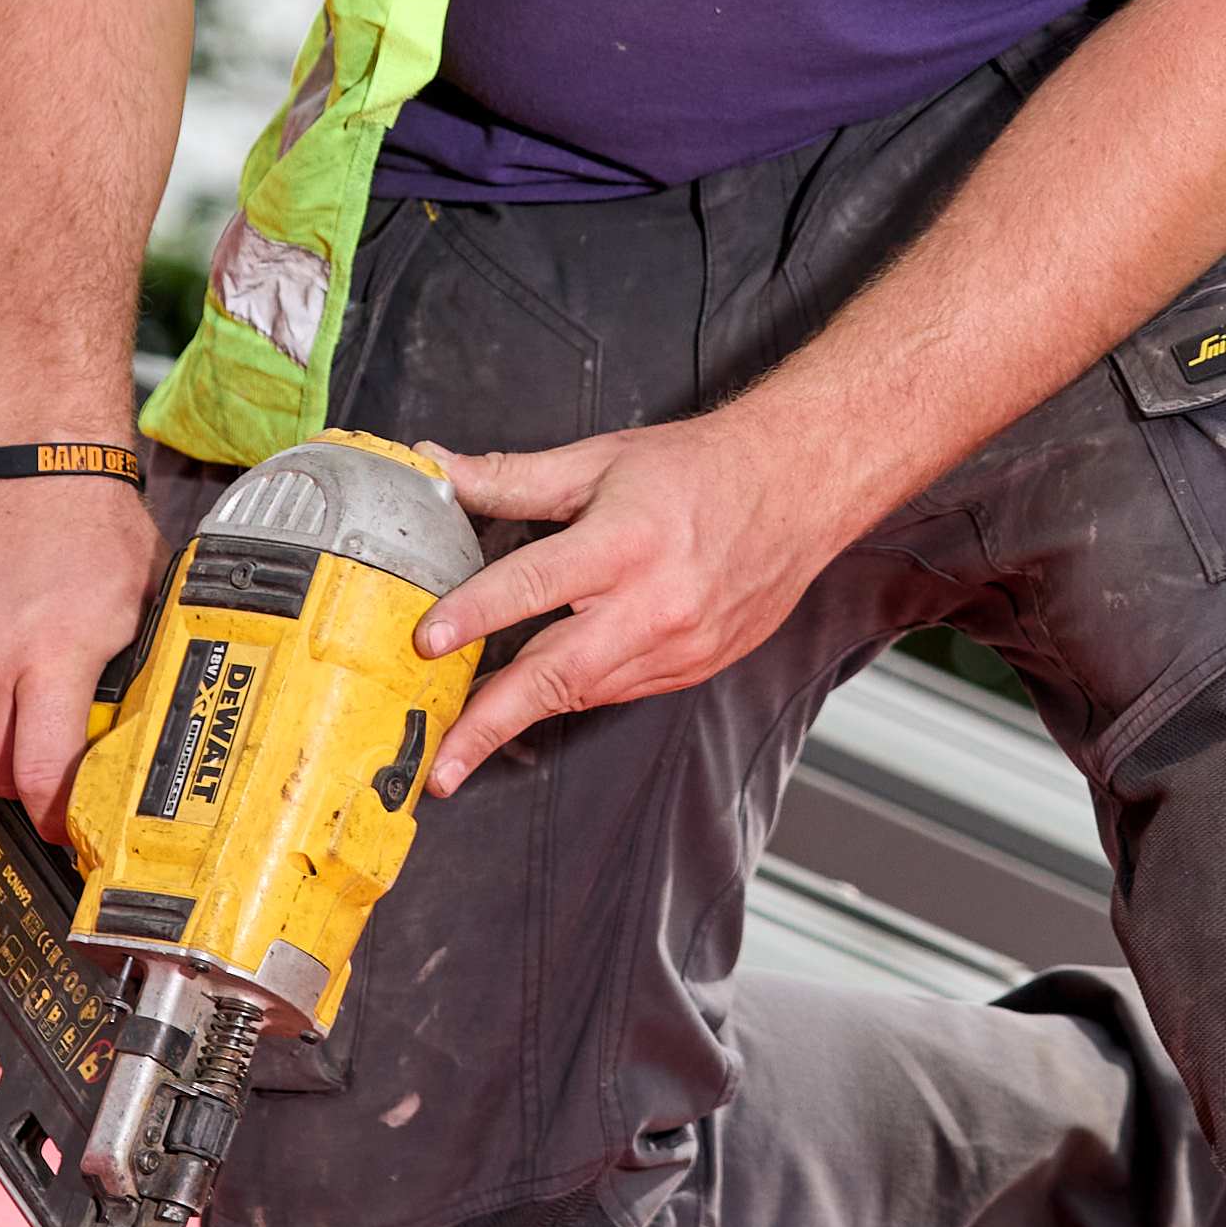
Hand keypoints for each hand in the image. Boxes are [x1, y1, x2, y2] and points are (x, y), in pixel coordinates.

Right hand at [0, 472, 159, 822]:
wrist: (28, 459)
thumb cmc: (89, 522)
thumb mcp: (133, 605)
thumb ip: (120, 676)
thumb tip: (125, 739)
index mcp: (51, 657)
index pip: (41, 776)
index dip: (52, 817)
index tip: (61, 827)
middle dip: (21, 779)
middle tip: (41, 764)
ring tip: (7, 721)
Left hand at [409, 413, 857, 800]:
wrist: (798, 489)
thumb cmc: (701, 470)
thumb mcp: (600, 460)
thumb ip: (511, 476)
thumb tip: (437, 469)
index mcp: (625, 541)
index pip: (535, 583)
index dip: (476, 613)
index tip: (427, 641)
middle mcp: (654, 603)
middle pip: (557, 673)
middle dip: (490, 723)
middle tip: (441, 766)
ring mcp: (678, 645)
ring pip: (585, 693)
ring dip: (522, 717)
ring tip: (465, 741)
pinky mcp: (693, 667)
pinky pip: (618, 692)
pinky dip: (573, 696)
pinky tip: (535, 698)